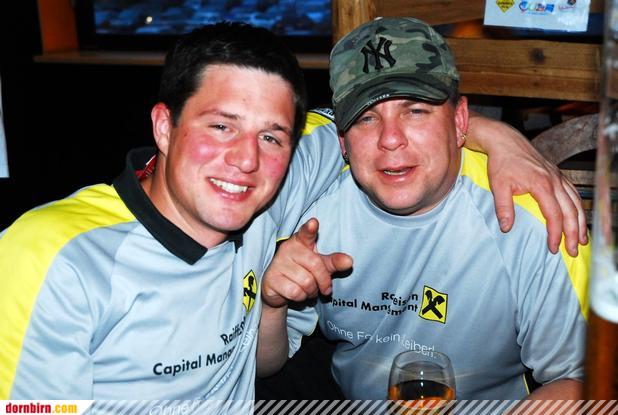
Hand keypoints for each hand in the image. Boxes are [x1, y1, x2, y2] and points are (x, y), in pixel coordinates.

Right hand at [261, 218, 352, 307]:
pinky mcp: (271, 279)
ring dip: (311, 291)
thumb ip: (334, 262)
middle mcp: (288, 248)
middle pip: (316, 265)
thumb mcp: (320, 265)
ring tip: (307, 290)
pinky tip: (296, 293)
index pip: (305, 233)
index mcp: (301, 241)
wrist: (279, 290)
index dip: (310, 229)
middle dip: (324, 281)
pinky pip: (296, 292)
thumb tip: (349, 261)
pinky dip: (301, 297)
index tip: (314, 223)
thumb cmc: (302, 272)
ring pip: (306, 282)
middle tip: (324, 288)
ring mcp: (278, 263)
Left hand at [468, 115, 586, 255]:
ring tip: (581, 240)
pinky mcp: (557, 174)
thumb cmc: (501, 162)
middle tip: (572, 251)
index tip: (553, 248)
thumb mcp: (498, 186)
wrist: (505, 141)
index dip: (555, 234)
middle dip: (573, 234)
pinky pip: (573, 193)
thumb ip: (503, 208)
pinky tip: (578, 218)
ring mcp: (558, 177)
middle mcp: (554, 181)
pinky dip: (578, 208)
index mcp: (541, 185)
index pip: (554, 215)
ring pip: (576, 203)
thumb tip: (507, 228)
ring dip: (580, 222)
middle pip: (570, 212)